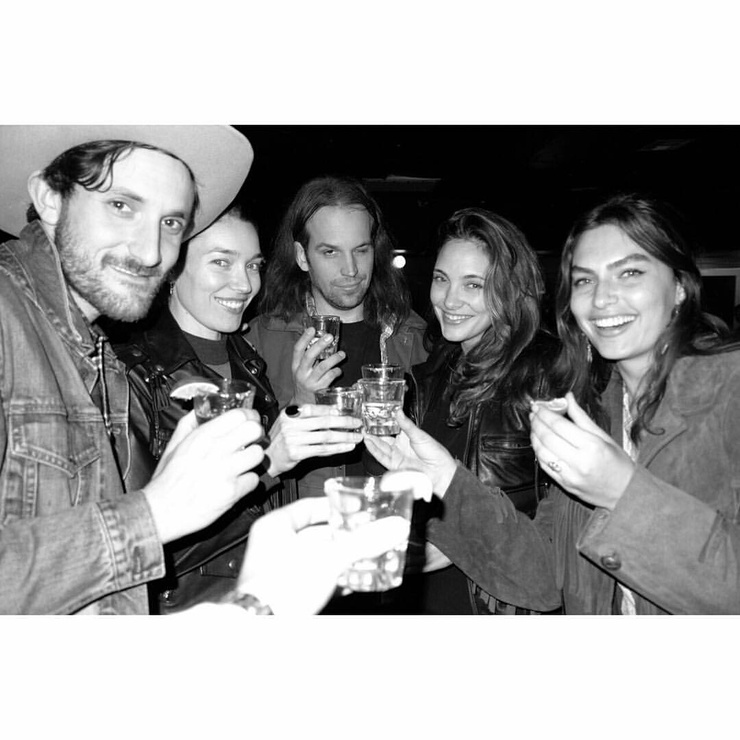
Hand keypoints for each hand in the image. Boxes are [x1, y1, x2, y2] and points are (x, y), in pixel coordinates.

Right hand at [143, 408, 264, 542]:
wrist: (161, 511)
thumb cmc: (167, 479)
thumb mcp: (173, 445)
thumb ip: (188, 425)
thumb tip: (199, 411)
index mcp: (202, 436)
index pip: (239, 415)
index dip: (250, 416)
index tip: (250, 420)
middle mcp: (216, 450)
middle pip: (254, 430)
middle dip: (256, 435)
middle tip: (252, 440)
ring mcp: (225, 471)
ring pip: (258, 454)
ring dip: (253, 459)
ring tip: (244, 463)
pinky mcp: (232, 492)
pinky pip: (254, 479)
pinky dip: (248, 482)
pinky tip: (237, 482)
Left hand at [236, 497, 411, 614]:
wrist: (263, 630)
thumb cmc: (279, 588)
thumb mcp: (329, 558)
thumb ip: (362, 542)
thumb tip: (390, 528)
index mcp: (275, 528)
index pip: (307, 507)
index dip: (333, 506)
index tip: (353, 508)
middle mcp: (274, 547)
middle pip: (316, 535)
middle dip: (344, 537)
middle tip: (366, 534)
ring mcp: (279, 572)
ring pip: (318, 559)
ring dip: (342, 559)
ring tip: (366, 557)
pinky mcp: (288, 593)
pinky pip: (315, 580)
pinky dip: (334, 579)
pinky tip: (353, 581)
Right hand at [265, 404, 362, 476]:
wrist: (267, 458)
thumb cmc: (281, 440)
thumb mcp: (288, 423)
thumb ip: (305, 418)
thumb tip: (332, 413)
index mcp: (289, 414)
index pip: (314, 409)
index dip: (332, 410)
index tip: (346, 413)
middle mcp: (290, 425)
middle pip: (323, 422)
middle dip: (344, 422)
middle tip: (357, 424)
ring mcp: (293, 439)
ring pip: (325, 437)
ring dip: (344, 437)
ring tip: (356, 437)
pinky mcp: (296, 453)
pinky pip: (322, 449)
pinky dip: (337, 448)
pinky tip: (346, 447)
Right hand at [291, 327, 344, 403]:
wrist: (303, 403)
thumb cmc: (304, 382)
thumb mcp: (301, 370)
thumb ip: (309, 358)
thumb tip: (322, 340)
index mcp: (295, 366)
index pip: (297, 349)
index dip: (304, 338)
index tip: (312, 329)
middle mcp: (301, 373)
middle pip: (309, 356)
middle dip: (320, 345)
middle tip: (330, 337)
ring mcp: (310, 382)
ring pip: (322, 367)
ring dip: (334, 358)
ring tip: (342, 354)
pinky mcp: (319, 389)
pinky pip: (330, 377)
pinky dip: (336, 371)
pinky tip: (339, 369)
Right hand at [363, 410, 457, 496]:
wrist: (439, 471)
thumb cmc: (434, 453)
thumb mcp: (419, 435)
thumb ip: (406, 425)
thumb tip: (398, 412)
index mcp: (406, 437)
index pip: (390, 429)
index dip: (381, 424)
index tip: (372, 418)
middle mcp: (400, 446)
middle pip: (383, 439)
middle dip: (373, 433)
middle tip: (364, 426)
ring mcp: (397, 456)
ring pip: (381, 448)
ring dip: (372, 441)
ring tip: (363, 434)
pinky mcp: (395, 465)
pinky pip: (382, 457)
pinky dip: (375, 451)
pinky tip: (369, 444)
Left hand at [529, 391, 635, 509]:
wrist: (626, 493)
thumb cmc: (618, 462)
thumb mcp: (604, 436)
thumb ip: (582, 417)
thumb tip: (567, 397)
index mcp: (592, 446)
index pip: (559, 426)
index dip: (545, 414)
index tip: (539, 406)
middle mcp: (579, 461)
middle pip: (548, 437)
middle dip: (537, 423)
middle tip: (533, 413)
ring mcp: (570, 475)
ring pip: (542, 452)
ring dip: (534, 436)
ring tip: (534, 426)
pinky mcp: (564, 484)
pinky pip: (544, 465)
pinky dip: (538, 451)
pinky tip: (538, 442)